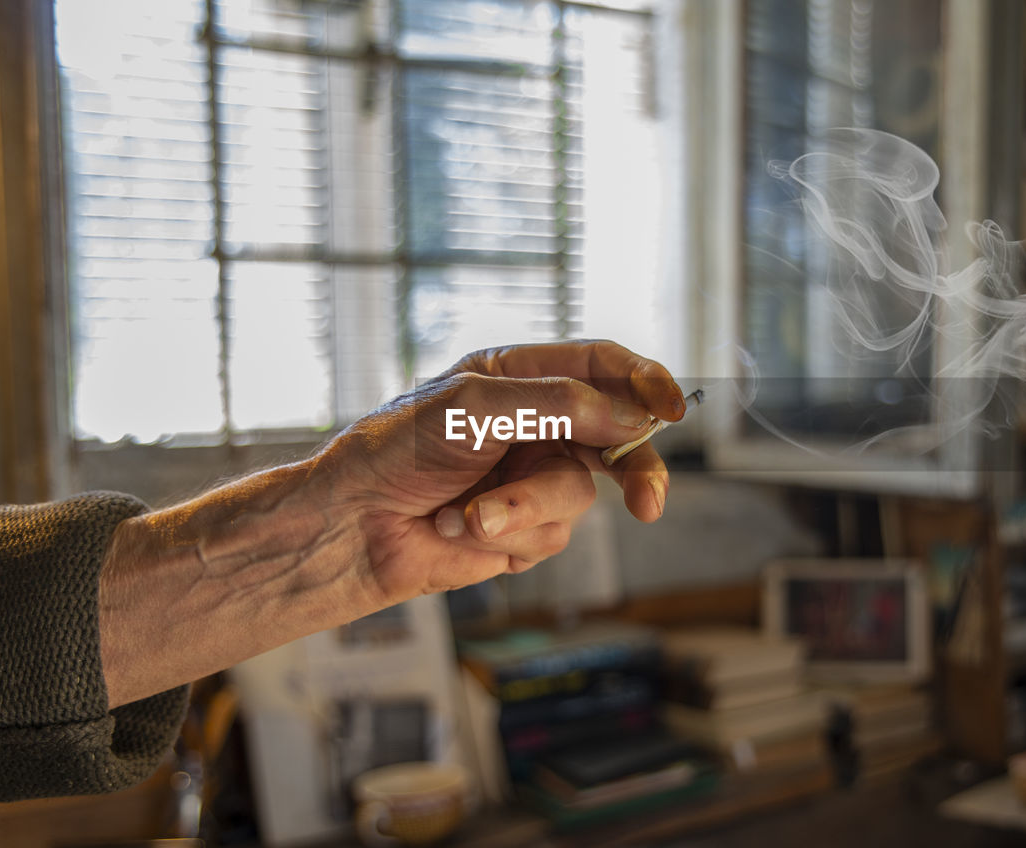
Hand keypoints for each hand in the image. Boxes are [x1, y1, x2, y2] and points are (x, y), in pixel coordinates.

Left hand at [315, 340, 686, 604]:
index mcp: (521, 376)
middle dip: (634, 469)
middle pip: (618, 437)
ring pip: (579, 494)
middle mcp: (535, 424)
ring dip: (525, 507)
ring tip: (472, 514)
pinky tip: (459, 527)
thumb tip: (633, 417)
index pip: (603, 367)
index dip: (644, 383)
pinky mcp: (522, 529)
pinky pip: (550, 534)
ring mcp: (531, 478)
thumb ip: (561, 405)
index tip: (674, 407)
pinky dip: (507, 532)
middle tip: (648, 501)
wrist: (351, 525)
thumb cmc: (397, 449)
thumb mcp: (477, 407)